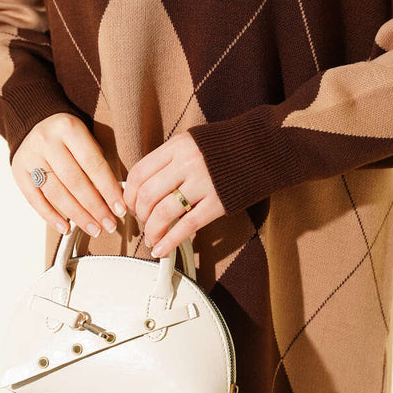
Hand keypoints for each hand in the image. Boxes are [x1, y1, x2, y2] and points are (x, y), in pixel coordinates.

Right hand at [11, 113, 126, 237]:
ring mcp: (30, 157)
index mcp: (69, 128)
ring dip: (77, 215)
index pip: (93, 164)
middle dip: (95, 207)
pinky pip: (34, 199)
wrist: (36, 121)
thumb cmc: (69, 135)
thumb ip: (98, 163)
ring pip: (56, 193)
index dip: (109, 189)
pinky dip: (50, 216)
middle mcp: (47, 141)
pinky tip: (66, 228)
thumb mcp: (86, 137)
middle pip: (74, 181)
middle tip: (109, 224)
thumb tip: (115, 200)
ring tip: (93, 228)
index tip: (120, 209)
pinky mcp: (19, 171)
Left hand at [122, 132, 224, 257]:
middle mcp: (187, 163)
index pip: (140, 172)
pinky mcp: (218, 203)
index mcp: (177, 146)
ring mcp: (203, 183)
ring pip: (163, 213)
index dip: (129, 194)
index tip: (130, 205)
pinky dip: (170, 241)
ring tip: (152, 238)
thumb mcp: (193, 143)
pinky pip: (187, 226)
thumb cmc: (226, 147)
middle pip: (147, 195)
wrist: (262, 148)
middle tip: (143, 222)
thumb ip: (170, 160)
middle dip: (140, 214)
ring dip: (152, 230)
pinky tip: (162, 249)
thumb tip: (144, 187)